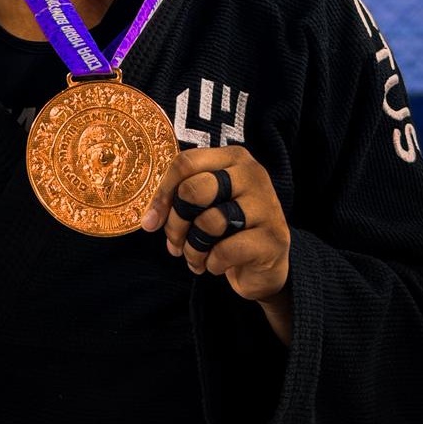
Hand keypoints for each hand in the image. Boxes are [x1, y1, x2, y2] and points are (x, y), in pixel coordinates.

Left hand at [141, 146, 291, 340]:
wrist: (265, 265)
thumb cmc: (227, 228)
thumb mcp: (204, 205)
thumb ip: (179, 200)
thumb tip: (150, 219)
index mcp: (232, 158)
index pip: (185, 163)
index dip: (162, 194)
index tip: (151, 221)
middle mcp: (252, 174)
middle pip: (194, 190)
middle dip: (176, 223)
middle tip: (175, 242)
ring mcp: (266, 204)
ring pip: (209, 222)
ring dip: (193, 248)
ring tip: (195, 257)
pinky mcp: (273, 238)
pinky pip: (225, 250)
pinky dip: (212, 264)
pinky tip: (215, 265)